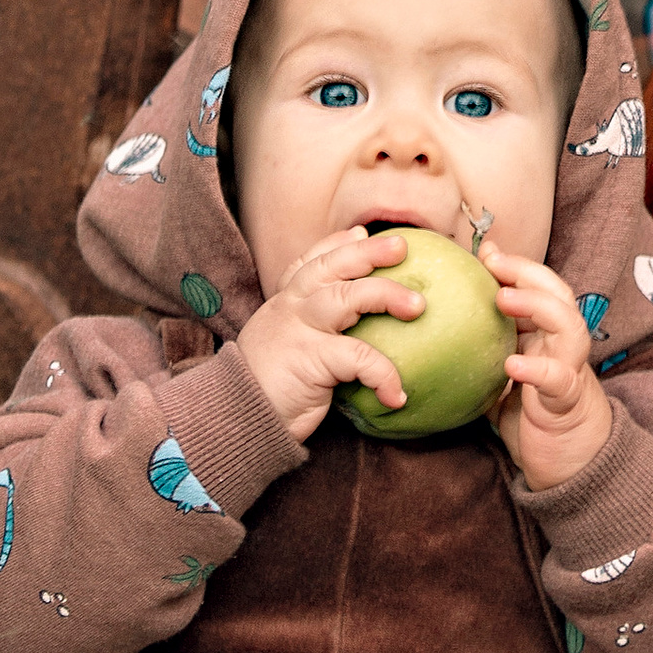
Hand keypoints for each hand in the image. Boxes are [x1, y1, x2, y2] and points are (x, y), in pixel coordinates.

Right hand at [234, 226, 426, 446]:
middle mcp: (290, 308)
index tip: (360, 232)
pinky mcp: (312, 359)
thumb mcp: (281, 348)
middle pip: (331, 267)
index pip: (308, 262)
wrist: (234, 419)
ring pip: (348, 297)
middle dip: (368, 253)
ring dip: (387, 296)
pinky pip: (360, 357)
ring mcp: (299, 330)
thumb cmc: (265, 390)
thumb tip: (349, 332)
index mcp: (283, 304)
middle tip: (401, 247)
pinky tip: (397, 395)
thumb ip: (306, 332)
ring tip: (418, 307)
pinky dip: (383, 374)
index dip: (335, 244)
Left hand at [485, 242, 617, 490]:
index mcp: (545, 335)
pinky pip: (558, 379)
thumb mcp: (499, 377)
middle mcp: (561, 345)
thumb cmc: (529, 415)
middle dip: (527, 272)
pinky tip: (513, 365)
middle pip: (558, 294)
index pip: (538, 288)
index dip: (514, 266)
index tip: (484, 250)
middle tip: (494, 262)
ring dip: (538, 307)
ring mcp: (570, 369)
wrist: (569, 463)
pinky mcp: (567, 401)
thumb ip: (481, 353)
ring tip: (504, 299)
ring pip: (569, 326)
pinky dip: (538, 368)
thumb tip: (436, 333)